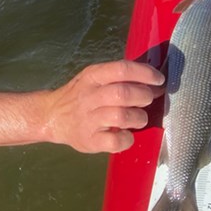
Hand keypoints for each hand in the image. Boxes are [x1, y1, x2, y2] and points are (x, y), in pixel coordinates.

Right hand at [44, 60, 164, 153]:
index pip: (121, 69)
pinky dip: (127, 139)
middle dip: (143, 96)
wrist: (52, 116)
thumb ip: (119, 78)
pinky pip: (114, 141)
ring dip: (138, 117)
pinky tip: (126, 135)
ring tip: (138, 118)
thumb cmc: (80, 96)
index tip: (158, 80)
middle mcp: (89, 96)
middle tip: (147, 100)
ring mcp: (88, 119)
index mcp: (92, 77)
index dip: (145, 74)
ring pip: (121, 116)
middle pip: (122, 93)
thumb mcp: (93, 79)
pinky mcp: (89, 140)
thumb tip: (155, 83)